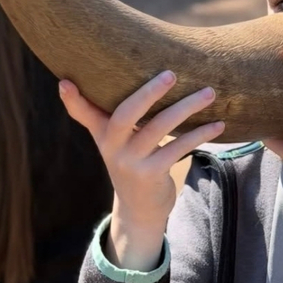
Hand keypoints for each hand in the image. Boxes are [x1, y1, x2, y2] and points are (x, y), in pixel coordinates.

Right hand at [59, 71, 224, 268]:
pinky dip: (200, 134)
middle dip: (149, 92)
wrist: (138, 209)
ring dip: (187, 107)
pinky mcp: (152, 174)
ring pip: (160, 127)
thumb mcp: (114, 141)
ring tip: (209, 93)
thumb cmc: (131, 162)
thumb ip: (108, 114)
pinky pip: (178, 147)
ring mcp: (132, 162)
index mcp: (103, 134)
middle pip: (127, 113)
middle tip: (172, 73)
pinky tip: (218, 124)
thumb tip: (104, 81)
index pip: (84, 114)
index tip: (64, 82)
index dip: (72, 100)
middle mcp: (113, 147)